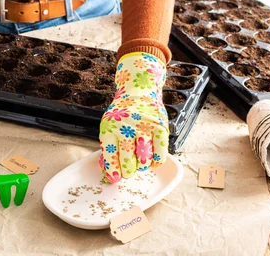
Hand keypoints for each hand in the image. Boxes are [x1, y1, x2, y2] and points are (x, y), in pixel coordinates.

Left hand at [99, 52, 168, 183]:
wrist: (139, 89)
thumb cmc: (122, 113)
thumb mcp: (109, 125)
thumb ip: (109, 147)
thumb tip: (109, 174)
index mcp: (109, 127)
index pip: (110, 156)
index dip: (113, 171)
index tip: (115, 178)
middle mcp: (126, 127)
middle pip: (128, 162)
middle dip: (128, 172)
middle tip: (128, 172)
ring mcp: (144, 126)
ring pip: (144, 161)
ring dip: (141, 167)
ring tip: (139, 163)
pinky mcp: (160, 127)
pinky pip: (159, 155)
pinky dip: (155, 162)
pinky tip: (151, 160)